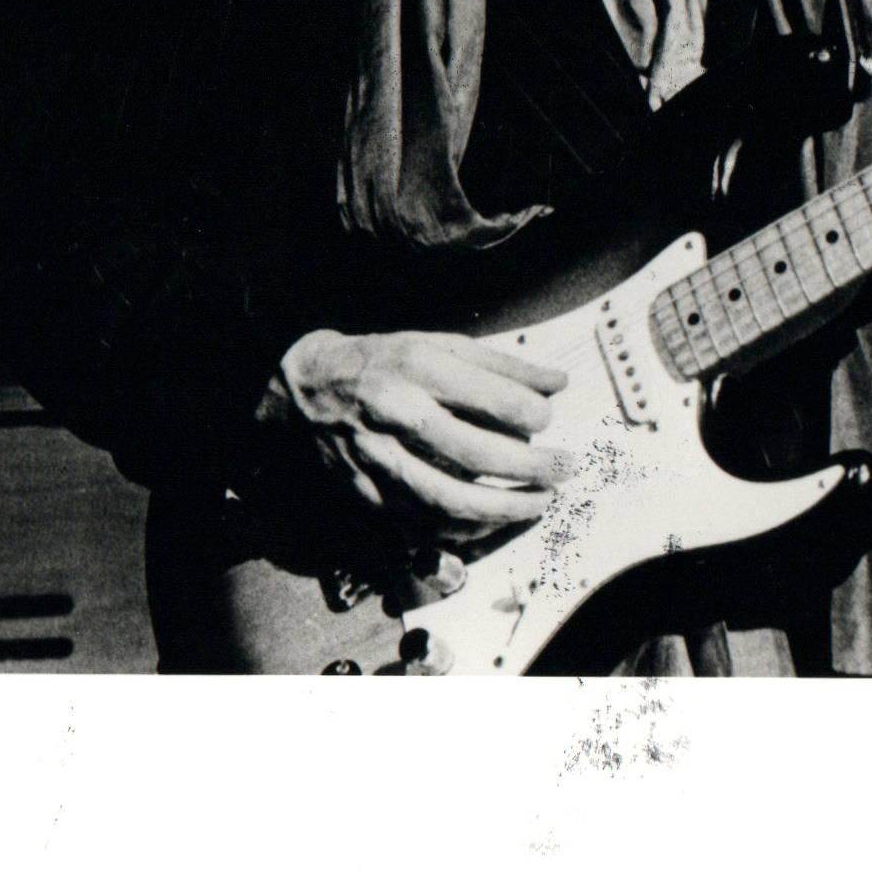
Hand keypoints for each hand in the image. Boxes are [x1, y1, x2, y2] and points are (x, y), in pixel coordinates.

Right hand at [264, 328, 569, 545]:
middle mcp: (396, 412)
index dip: (532, 413)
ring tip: (538, 503)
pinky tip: (490, 520)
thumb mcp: (438, 344)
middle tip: (564, 469)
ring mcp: (378, 457)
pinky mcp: (366, 491)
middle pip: (474, 453)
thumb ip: (500, 365)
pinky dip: (462, 527)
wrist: (307, 387)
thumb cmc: (383, 361)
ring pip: (448, 498)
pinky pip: (421, 521)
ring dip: (503, 508)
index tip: (549, 419)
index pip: (490, 397)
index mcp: (416, 366)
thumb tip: (557, 384)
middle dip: (530, 467)